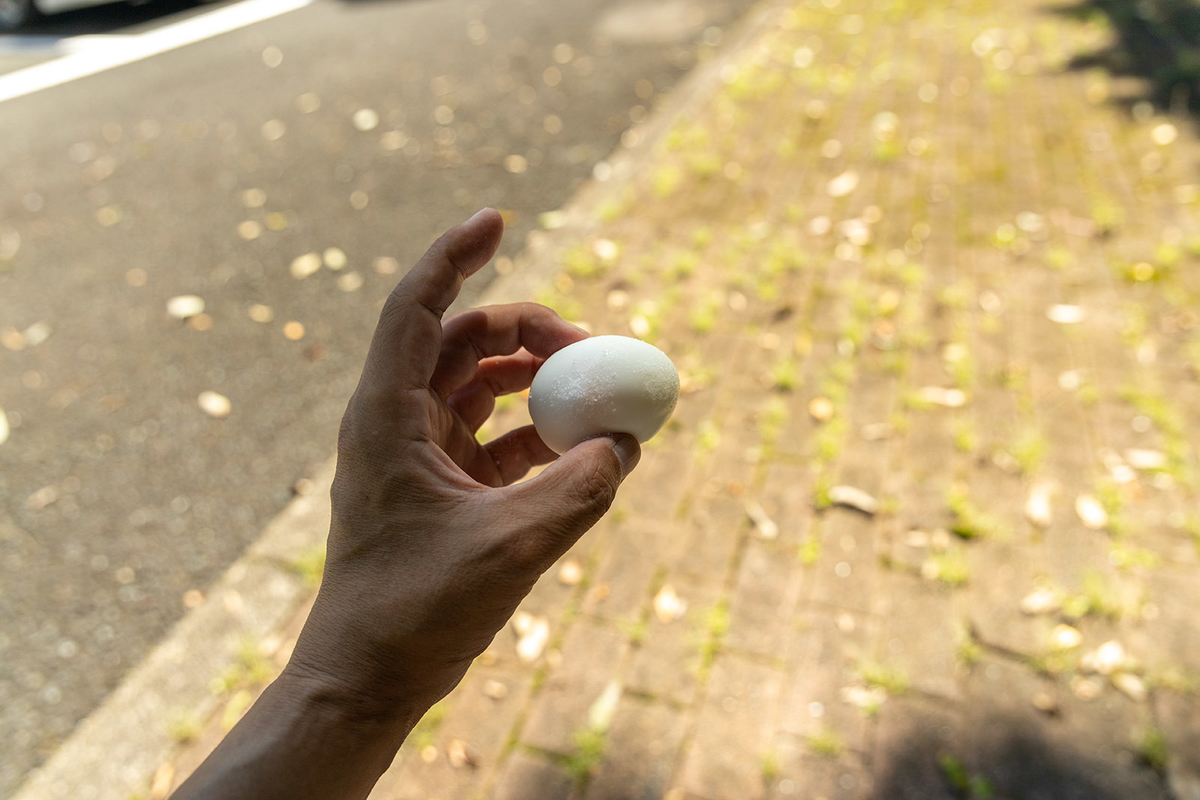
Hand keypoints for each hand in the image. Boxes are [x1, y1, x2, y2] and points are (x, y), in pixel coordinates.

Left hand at [287, 208, 639, 713]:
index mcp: (387, 416)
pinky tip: (583, 454)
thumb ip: (578, 492)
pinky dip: (539, 437)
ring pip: (482, 389)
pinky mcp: (440, 490)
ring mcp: (418, 456)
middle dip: (529, 331)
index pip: (417, 308)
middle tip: (590, 348)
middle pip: (464, 343)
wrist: (368, 679)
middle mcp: (397, 423)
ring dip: (538, 384)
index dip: (454, 254)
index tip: (498, 216)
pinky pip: (496, 440)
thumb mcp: (511, 548)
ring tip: (596, 401)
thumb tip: (626, 445)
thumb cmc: (413, 613)